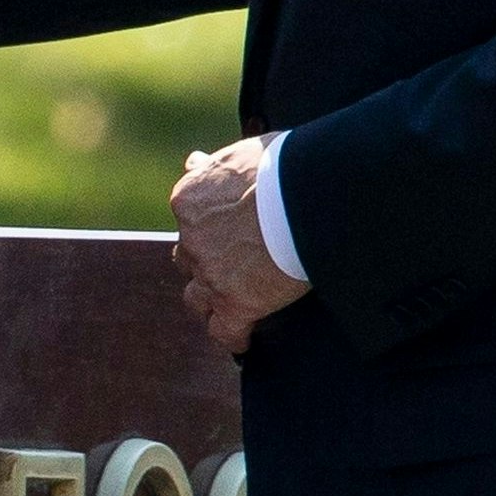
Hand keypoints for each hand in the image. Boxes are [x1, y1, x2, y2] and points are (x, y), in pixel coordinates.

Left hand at [171, 137, 307, 354]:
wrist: (307, 194)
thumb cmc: (283, 167)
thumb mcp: (242, 155)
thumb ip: (213, 166)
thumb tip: (194, 163)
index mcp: (190, 200)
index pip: (188, 221)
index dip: (206, 230)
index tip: (222, 235)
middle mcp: (192, 239)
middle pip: (188, 260)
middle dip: (204, 263)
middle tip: (229, 265)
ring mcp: (211, 275)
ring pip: (197, 299)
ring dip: (211, 301)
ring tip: (228, 304)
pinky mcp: (237, 304)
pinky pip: (226, 332)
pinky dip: (235, 338)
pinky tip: (245, 340)